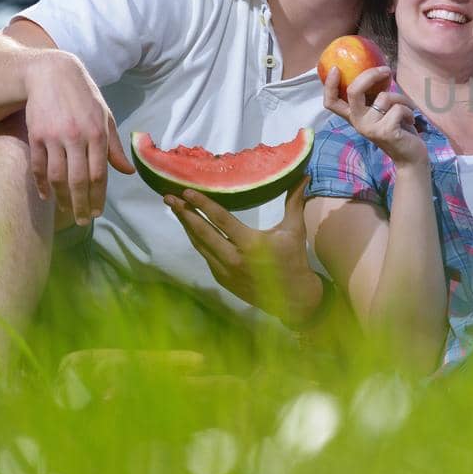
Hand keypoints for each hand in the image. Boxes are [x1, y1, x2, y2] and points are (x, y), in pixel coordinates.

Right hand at [22, 50, 134, 224]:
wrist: (51, 74)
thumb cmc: (84, 97)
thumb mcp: (105, 117)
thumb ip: (115, 146)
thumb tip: (128, 172)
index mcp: (97, 134)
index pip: (99, 174)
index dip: (98, 197)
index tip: (97, 213)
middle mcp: (76, 137)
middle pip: (78, 180)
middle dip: (81, 205)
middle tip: (83, 222)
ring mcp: (54, 137)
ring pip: (58, 177)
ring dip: (62, 199)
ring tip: (66, 213)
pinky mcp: (35, 136)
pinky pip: (38, 166)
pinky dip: (42, 184)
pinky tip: (46, 197)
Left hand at [164, 177, 325, 327]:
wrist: (292, 297)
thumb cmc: (294, 259)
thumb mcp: (294, 229)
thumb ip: (294, 202)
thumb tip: (303, 176)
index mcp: (250, 243)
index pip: (221, 220)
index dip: (202, 205)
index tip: (187, 192)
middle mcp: (233, 257)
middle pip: (202, 232)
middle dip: (184, 213)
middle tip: (169, 197)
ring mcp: (224, 270)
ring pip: (199, 244)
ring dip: (186, 226)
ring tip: (175, 209)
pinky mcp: (221, 278)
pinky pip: (205, 256)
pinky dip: (198, 241)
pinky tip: (191, 229)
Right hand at [323, 64, 429, 169]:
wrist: (410, 157)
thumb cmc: (398, 129)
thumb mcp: (382, 111)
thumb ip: (375, 96)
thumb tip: (381, 67)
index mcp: (354, 116)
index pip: (331, 102)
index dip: (329, 85)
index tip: (335, 69)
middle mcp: (358, 122)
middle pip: (354, 91)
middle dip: (370, 75)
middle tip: (386, 70)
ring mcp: (370, 128)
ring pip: (385, 96)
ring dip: (402, 98)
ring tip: (407, 110)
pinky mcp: (386, 131)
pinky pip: (399, 108)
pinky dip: (409, 111)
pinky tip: (410, 122)